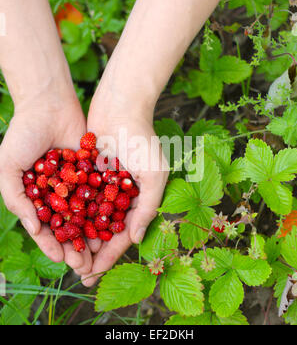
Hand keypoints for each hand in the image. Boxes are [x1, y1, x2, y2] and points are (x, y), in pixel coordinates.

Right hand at [0, 95, 93, 274]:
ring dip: (91, 233)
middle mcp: (57, 194)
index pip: (45, 228)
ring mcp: (75, 184)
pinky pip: (99, 195)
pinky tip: (111, 225)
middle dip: (75, 246)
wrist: (48, 105)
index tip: (63, 261)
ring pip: (86, 214)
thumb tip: (33, 229)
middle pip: (68, 226)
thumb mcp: (8, 167)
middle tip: (86, 265)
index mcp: (35, 196)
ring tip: (100, 252)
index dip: (53, 245)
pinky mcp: (91, 173)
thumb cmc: (23, 135)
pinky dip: (104, 210)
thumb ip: (15, 198)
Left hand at [81, 105, 168, 285]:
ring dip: (77, 238)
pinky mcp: (86, 175)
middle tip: (77, 273)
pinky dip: (68, 214)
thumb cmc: (143, 140)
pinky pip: (76, 199)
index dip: (110, 256)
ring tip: (64, 257)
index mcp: (138, 201)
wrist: (121, 108)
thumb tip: (135, 239)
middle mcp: (119, 198)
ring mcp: (102, 187)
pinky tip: (56, 229)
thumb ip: (147, 207)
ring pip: (87, 219)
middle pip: (103, 232)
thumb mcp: (155, 174)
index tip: (94, 274)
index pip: (123, 235)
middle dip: (91, 253)